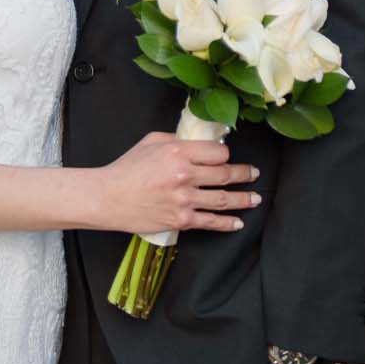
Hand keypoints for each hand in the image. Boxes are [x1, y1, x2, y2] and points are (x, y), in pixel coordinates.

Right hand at [96, 132, 260, 235]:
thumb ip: (177, 140)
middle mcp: (185, 175)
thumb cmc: (127, 167)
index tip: (226, 157)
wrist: (109, 197)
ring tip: (255, 198)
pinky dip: (227, 223)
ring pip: (223, 199)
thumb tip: (199, 143)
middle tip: (254, 173)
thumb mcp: (151, 141)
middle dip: (244, 174)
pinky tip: (238, 222)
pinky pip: (211, 222)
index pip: (217, 152)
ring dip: (244, 199)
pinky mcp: (181, 220)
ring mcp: (184, 200)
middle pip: (225, 174)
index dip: (224, 155)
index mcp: (178, 152)